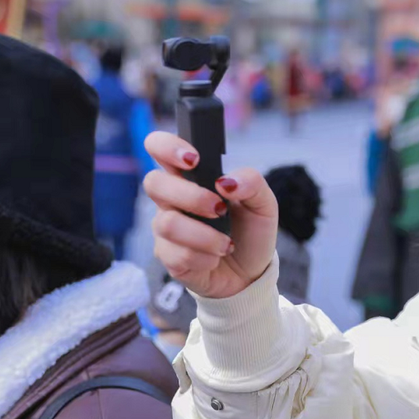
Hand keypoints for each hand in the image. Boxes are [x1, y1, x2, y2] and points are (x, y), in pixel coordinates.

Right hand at [144, 132, 278, 298]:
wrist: (250, 272)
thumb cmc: (251, 231)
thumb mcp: (264, 203)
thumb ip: (252, 182)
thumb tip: (225, 182)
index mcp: (191, 176)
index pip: (159, 147)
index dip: (167, 146)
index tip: (193, 160)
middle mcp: (172, 198)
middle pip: (153, 182)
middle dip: (191, 197)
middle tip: (219, 209)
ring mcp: (165, 227)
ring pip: (167, 223)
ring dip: (205, 235)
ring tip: (225, 243)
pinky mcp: (167, 257)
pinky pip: (177, 255)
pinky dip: (205, 257)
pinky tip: (215, 257)